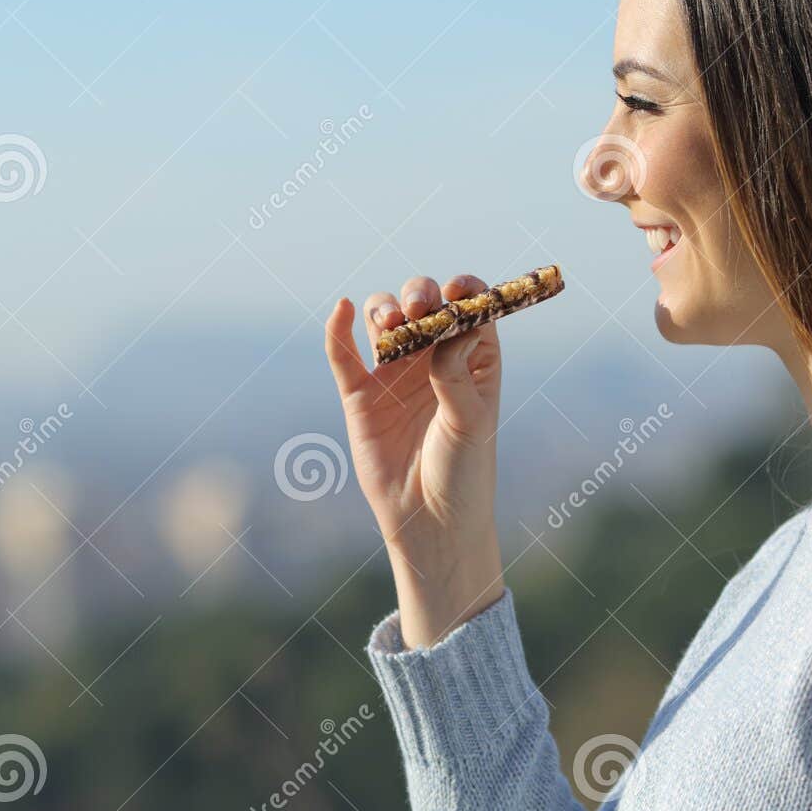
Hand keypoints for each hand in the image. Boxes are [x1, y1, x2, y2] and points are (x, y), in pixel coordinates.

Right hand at [324, 274, 504, 646]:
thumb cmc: (464, 471)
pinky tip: (342, 311)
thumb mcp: (470, 420)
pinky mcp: (360, 394)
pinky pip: (344, 354)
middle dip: (419, 295)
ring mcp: (394, 372)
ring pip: (384, 320)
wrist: (429, 521)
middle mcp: (432, 357)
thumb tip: (451, 324)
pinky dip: (339, 329)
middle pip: (422, 304)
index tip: (459, 289)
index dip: (464, 289)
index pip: (469, 307)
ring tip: (392, 322)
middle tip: (419, 309)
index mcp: (472, 357)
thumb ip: (457, 372)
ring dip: (384, 307)